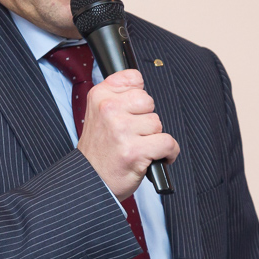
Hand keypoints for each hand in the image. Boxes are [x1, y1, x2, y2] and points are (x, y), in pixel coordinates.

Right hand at [77, 69, 179, 200]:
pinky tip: (156, 157)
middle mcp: (109, 109)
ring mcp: (121, 130)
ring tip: (138, 147)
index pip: (134, 78)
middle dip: (145, 118)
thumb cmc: (100, 149)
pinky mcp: (134, 151)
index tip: (131, 111)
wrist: (91, 181)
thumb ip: (117, 94)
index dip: (137, 96)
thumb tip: (140, 83)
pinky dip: (168, 153)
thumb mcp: (98, 113)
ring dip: (153, 138)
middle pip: (148, 101)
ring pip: (157, 123)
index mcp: (99, 96)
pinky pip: (167, 143)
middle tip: (132, 134)